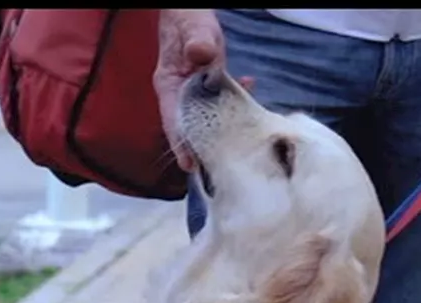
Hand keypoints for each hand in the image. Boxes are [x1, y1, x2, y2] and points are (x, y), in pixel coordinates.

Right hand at [154, 10, 227, 171]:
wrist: (188, 13)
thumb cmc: (188, 20)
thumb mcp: (194, 29)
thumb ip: (197, 42)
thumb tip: (202, 55)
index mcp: (169, 85)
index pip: (174, 121)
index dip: (181, 144)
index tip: (190, 166)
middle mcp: (179, 95)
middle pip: (189, 128)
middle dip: (204, 148)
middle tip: (222, 169)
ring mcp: (193, 93)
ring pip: (206, 119)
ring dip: (222, 131)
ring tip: (241, 145)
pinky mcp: (208, 88)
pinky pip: (221, 103)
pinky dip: (236, 104)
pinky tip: (251, 92)